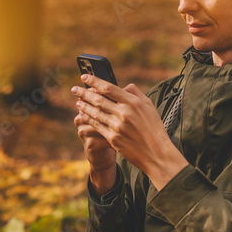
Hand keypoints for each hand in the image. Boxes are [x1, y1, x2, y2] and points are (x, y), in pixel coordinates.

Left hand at [72, 74, 187, 190]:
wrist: (157, 153)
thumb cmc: (154, 129)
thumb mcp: (149, 106)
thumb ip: (135, 93)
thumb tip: (123, 86)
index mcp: (133, 102)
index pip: (108, 88)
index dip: (94, 81)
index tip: (85, 77)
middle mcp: (124, 113)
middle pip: (98, 99)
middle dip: (84, 93)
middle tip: (74, 89)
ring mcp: (117, 126)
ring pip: (95, 112)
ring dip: (84, 106)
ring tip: (77, 101)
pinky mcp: (113, 138)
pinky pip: (96, 125)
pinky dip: (88, 118)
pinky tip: (83, 114)